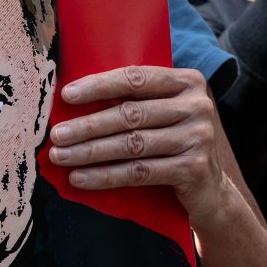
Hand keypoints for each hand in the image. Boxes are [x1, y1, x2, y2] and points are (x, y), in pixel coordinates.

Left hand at [47, 66, 234, 229]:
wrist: (210, 188)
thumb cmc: (172, 142)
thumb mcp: (161, 112)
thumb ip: (135, 99)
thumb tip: (73, 95)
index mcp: (187, 81)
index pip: (136, 78)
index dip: (99, 85)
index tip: (67, 95)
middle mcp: (197, 105)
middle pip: (131, 114)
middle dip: (88, 125)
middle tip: (56, 134)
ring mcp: (198, 137)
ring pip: (132, 144)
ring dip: (90, 152)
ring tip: (61, 156)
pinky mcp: (193, 169)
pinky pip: (139, 172)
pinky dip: (105, 176)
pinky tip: (80, 178)